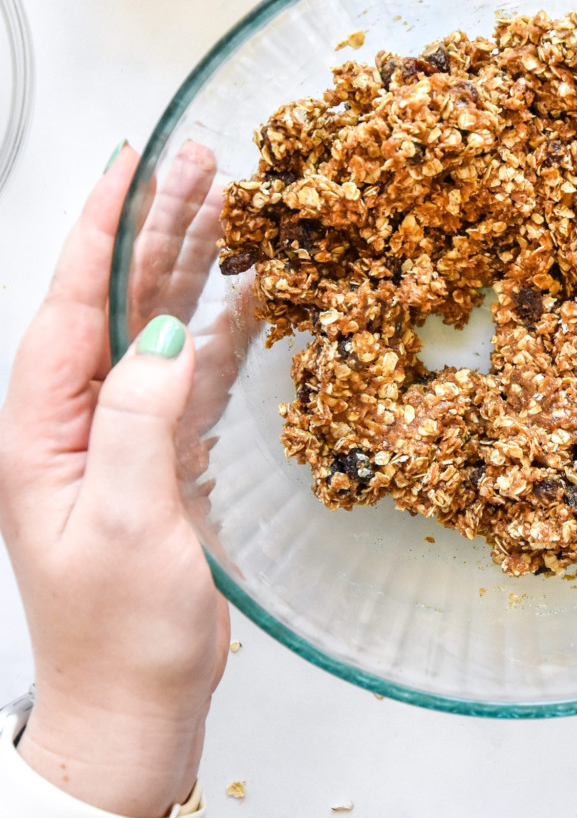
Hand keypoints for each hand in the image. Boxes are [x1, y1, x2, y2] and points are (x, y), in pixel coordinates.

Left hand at [0, 146, 229, 817]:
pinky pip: (196, 370)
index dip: (103, 223)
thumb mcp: (127, 524)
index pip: (73, 298)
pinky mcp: (166, 451)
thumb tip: (167, 333)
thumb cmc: (119, 633)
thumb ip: (140, 420)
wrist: (138, 700)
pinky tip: (245, 295)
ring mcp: (126, 431)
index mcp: (44, 426)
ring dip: (193, 263)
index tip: (133, 161)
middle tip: (201, 164)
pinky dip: (223, 327)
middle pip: (122, 295)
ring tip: (227, 206)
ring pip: (161, 322)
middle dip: (160, 224)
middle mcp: (80, 417)